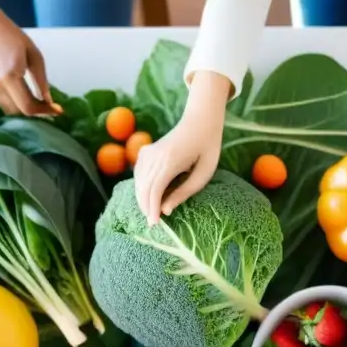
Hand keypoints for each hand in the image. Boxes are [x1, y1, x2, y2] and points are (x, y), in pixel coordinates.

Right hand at [0, 6, 56, 116]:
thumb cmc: (15, 39)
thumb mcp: (35, 56)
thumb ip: (42, 81)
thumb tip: (48, 101)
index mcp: (10, 76)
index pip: (27, 106)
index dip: (44, 112)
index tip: (57, 110)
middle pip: (19, 112)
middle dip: (37, 112)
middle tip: (50, 106)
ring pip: (11, 111)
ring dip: (26, 110)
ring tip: (40, 102)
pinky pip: (5, 104)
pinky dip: (17, 105)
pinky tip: (27, 97)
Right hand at [135, 105, 223, 225]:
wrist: (200, 121)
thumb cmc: (207, 148)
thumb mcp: (203, 173)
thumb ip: (184, 192)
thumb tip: (166, 210)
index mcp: (170, 161)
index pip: (155, 190)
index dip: (153, 209)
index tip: (155, 224)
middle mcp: (155, 156)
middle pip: (143, 188)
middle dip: (146, 207)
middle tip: (153, 223)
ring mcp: (148, 152)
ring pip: (138, 182)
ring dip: (143, 198)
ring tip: (152, 213)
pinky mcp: (146, 151)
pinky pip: (139, 173)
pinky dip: (141, 187)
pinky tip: (149, 196)